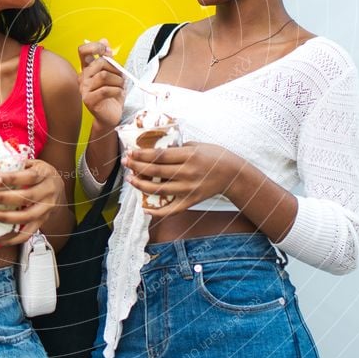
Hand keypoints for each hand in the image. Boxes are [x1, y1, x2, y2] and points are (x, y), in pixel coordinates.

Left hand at [0, 159, 64, 245]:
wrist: (59, 188)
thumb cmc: (39, 173)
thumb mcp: (33, 164)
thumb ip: (16, 165)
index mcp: (45, 174)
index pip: (29, 177)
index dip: (10, 179)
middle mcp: (48, 193)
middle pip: (25, 198)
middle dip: (0, 198)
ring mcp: (46, 210)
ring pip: (25, 218)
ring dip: (2, 218)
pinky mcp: (42, 222)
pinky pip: (27, 234)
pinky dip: (10, 239)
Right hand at [78, 39, 124, 128]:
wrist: (111, 116)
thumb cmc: (113, 95)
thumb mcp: (114, 74)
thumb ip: (109, 59)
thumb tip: (104, 39)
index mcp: (87, 69)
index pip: (83, 50)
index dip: (95, 46)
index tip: (108, 51)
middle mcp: (82, 77)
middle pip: (99, 63)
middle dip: (115, 69)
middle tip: (122, 78)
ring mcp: (84, 89)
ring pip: (103, 75)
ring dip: (118, 80)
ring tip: (121, 86)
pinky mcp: (88, 100)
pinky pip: (105, 90)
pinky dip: (116, 90)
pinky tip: (119, 94)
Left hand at [123, 142, 240, 216]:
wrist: (233, 174)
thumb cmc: (215, 156)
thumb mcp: (197, 145)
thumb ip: (177, 148)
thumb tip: (157, 149)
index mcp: (189, 156)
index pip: (160, 155)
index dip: (142, 155)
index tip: (130, 152)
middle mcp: (188, 173)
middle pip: (156, 171)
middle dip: (138, 167)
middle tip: (125, 163)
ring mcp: (189, 189)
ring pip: (160, 190)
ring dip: (142, 185)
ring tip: (130, 180)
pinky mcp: (191, 201)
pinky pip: (172, 209)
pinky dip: (158, 212)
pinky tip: (145, 209)